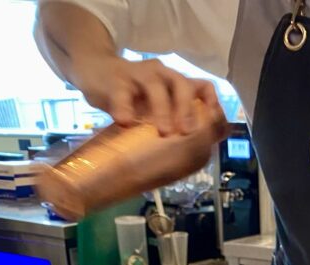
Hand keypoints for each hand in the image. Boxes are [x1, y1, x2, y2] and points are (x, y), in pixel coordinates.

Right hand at [76, 55, 221, 134]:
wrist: (96, 72)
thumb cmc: (133, 96)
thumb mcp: (160, 106)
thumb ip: (178, 119)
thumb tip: (204, 147)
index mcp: (176, 83)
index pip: (203, 87)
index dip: (212, 105)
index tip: (213, 127)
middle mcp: (162, 75)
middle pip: (182, 84)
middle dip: (188, 110)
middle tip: (186, 133)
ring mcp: (139, 75)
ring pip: (155, 86)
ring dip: (162, 110)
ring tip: (163, 132)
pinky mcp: (116, 81)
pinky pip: (122, 94)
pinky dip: (124, 108)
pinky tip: (125, 123)